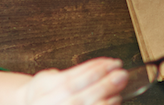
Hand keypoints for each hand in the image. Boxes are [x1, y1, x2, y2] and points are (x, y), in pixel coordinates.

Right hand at [0, 59, 128, 104]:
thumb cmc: (43, 94)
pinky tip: (114, 101)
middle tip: (121, 74)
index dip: (92, 71)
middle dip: (102, 83)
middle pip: (77, 95)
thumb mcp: (47, 77)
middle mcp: (47, 103)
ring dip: (104, 97)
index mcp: (42, 88)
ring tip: (120, 87)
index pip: (69, 79)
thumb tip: (98, 68)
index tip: (111, 63)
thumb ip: (67, 74)